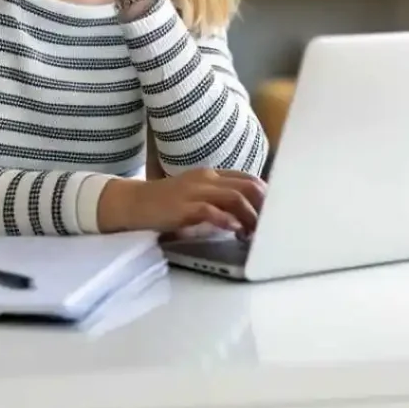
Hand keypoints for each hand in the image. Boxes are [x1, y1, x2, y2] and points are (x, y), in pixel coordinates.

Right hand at [97, 168, 264, 236]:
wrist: (132, 203)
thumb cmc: (166, 203)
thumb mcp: (195, 195)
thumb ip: (218, 199)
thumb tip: (246, 215)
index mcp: (212, 175)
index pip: (248, 179)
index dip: (266, 195)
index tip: (276, 211)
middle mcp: (206, 178)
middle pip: (247, 186)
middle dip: (264, 206)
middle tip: (272, 224)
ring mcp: (195, 191)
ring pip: (234, 197)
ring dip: (250, 216)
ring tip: (256, 232)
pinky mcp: (183, 207)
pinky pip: (210, 210)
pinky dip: (227, 220)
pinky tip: (236, 230)